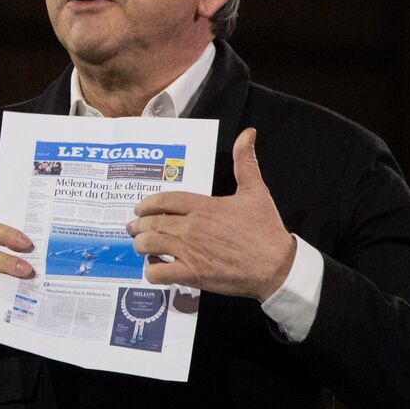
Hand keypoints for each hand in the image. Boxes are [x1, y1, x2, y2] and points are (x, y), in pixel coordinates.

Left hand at [126, 127, 294, 301]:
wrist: (277, 266)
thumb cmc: (265, 230)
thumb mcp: (256, 191)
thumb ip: (245, 162)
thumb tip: (247, 134)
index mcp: (203, 206)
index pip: (164, 201)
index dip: (147, 204)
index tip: (139, 208)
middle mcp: (192, 227)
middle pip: (153, 222)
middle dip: (139, 225)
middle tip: (133, 227)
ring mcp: (190, 251)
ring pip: (150, 245)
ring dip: (140, 245)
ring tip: (139, 246)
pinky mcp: (192, 274)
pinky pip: (160, 273)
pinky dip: (151, 271)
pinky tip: (154, 267)